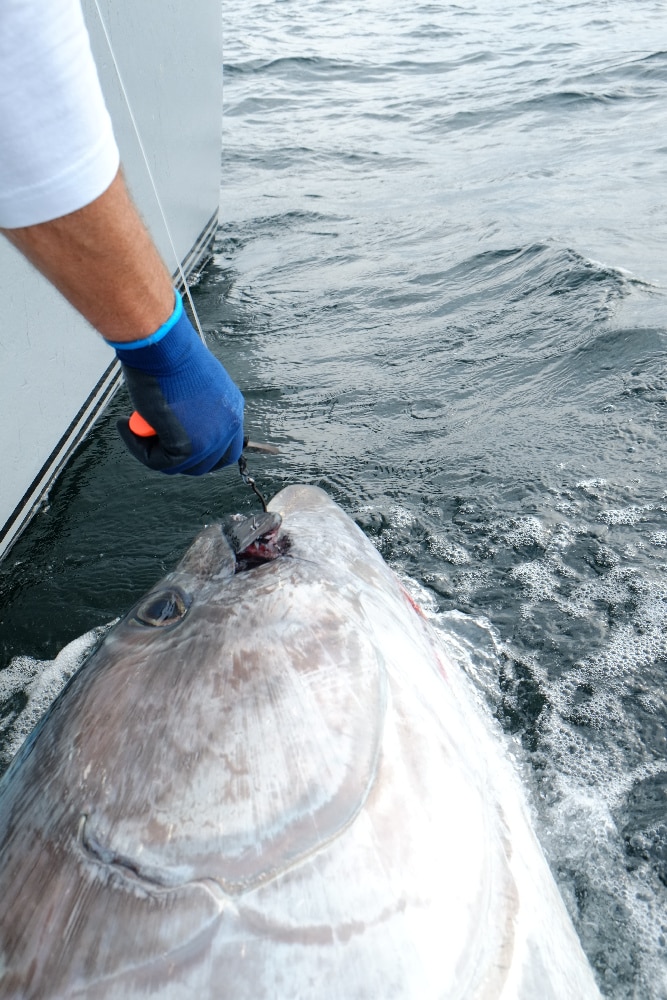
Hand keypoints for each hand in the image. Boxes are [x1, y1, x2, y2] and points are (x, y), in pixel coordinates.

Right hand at [110, 294, 243, 474]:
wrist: (161, 346)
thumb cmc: (169, 355)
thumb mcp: (193, 386)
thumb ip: (194, 410)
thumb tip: (176, 427)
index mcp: (232, 410)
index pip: (226, 450)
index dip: (202, 454)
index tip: (177, 446)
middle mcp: (228, 426)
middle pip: (207, 464)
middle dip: (178, 458)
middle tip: (152, 439)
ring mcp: (211, 438)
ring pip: (181, 466)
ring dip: (154, 451)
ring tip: (136, 426)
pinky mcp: (188, 445)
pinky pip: (160, 462)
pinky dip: (139, 448)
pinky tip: (127, 426)